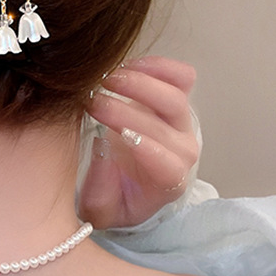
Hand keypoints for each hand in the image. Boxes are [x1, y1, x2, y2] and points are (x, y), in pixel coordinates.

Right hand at [77, 56, 198, 228]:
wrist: (130, 183)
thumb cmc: (116, 198)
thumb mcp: (100, 209)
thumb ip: (100, 189)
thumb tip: (102, 150)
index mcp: (169, 180)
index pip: (167, 162)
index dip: (144, 146)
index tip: (113, 134)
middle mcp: (183, 149)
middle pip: (168, 119)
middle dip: (127, 108)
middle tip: (92, 102)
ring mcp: (181, 121)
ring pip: (175, 92)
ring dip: (140, 81)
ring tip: (105, 80)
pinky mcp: (176, 99)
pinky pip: (180, 76)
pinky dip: (156, 66)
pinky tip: (125, 67)